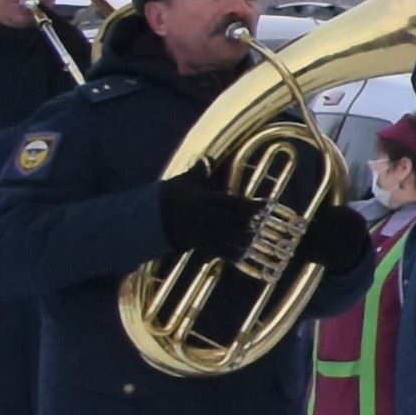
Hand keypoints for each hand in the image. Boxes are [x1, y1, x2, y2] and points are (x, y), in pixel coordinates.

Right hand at [153, 171, 270, 265]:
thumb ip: (198, 173)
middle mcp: (204, 216)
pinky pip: (216, 251)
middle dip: (249, 223)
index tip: (266, 204)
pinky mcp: (196, 244)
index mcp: (204, 200)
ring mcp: (200, 232)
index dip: (251, 205)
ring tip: (254, 239)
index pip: (233, 203)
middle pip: (233, 222)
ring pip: (227, 238)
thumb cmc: (170, 196)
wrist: (149, 217)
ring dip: (243, 240)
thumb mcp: (183, 182)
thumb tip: (206, 159)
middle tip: (262, 222)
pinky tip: (242, 255)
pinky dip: (230, 254)